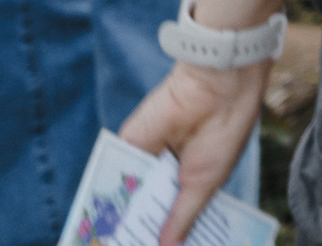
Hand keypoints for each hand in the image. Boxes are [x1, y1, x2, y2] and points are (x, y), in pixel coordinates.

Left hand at [119, 62, 265, 245]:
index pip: (176, 214)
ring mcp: (149, 159)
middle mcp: (170, 172)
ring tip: (110, 242)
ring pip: (131, 193)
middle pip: (150, 206)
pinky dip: (110, 195)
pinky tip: (100, 220)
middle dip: (142, 228)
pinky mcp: (130, 145)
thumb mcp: (203, 185)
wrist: (214, 90)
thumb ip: (181, 217)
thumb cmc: (221, 136)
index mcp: (194, 181)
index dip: (168, 234)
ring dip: (124, 215)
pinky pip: (116, 173)